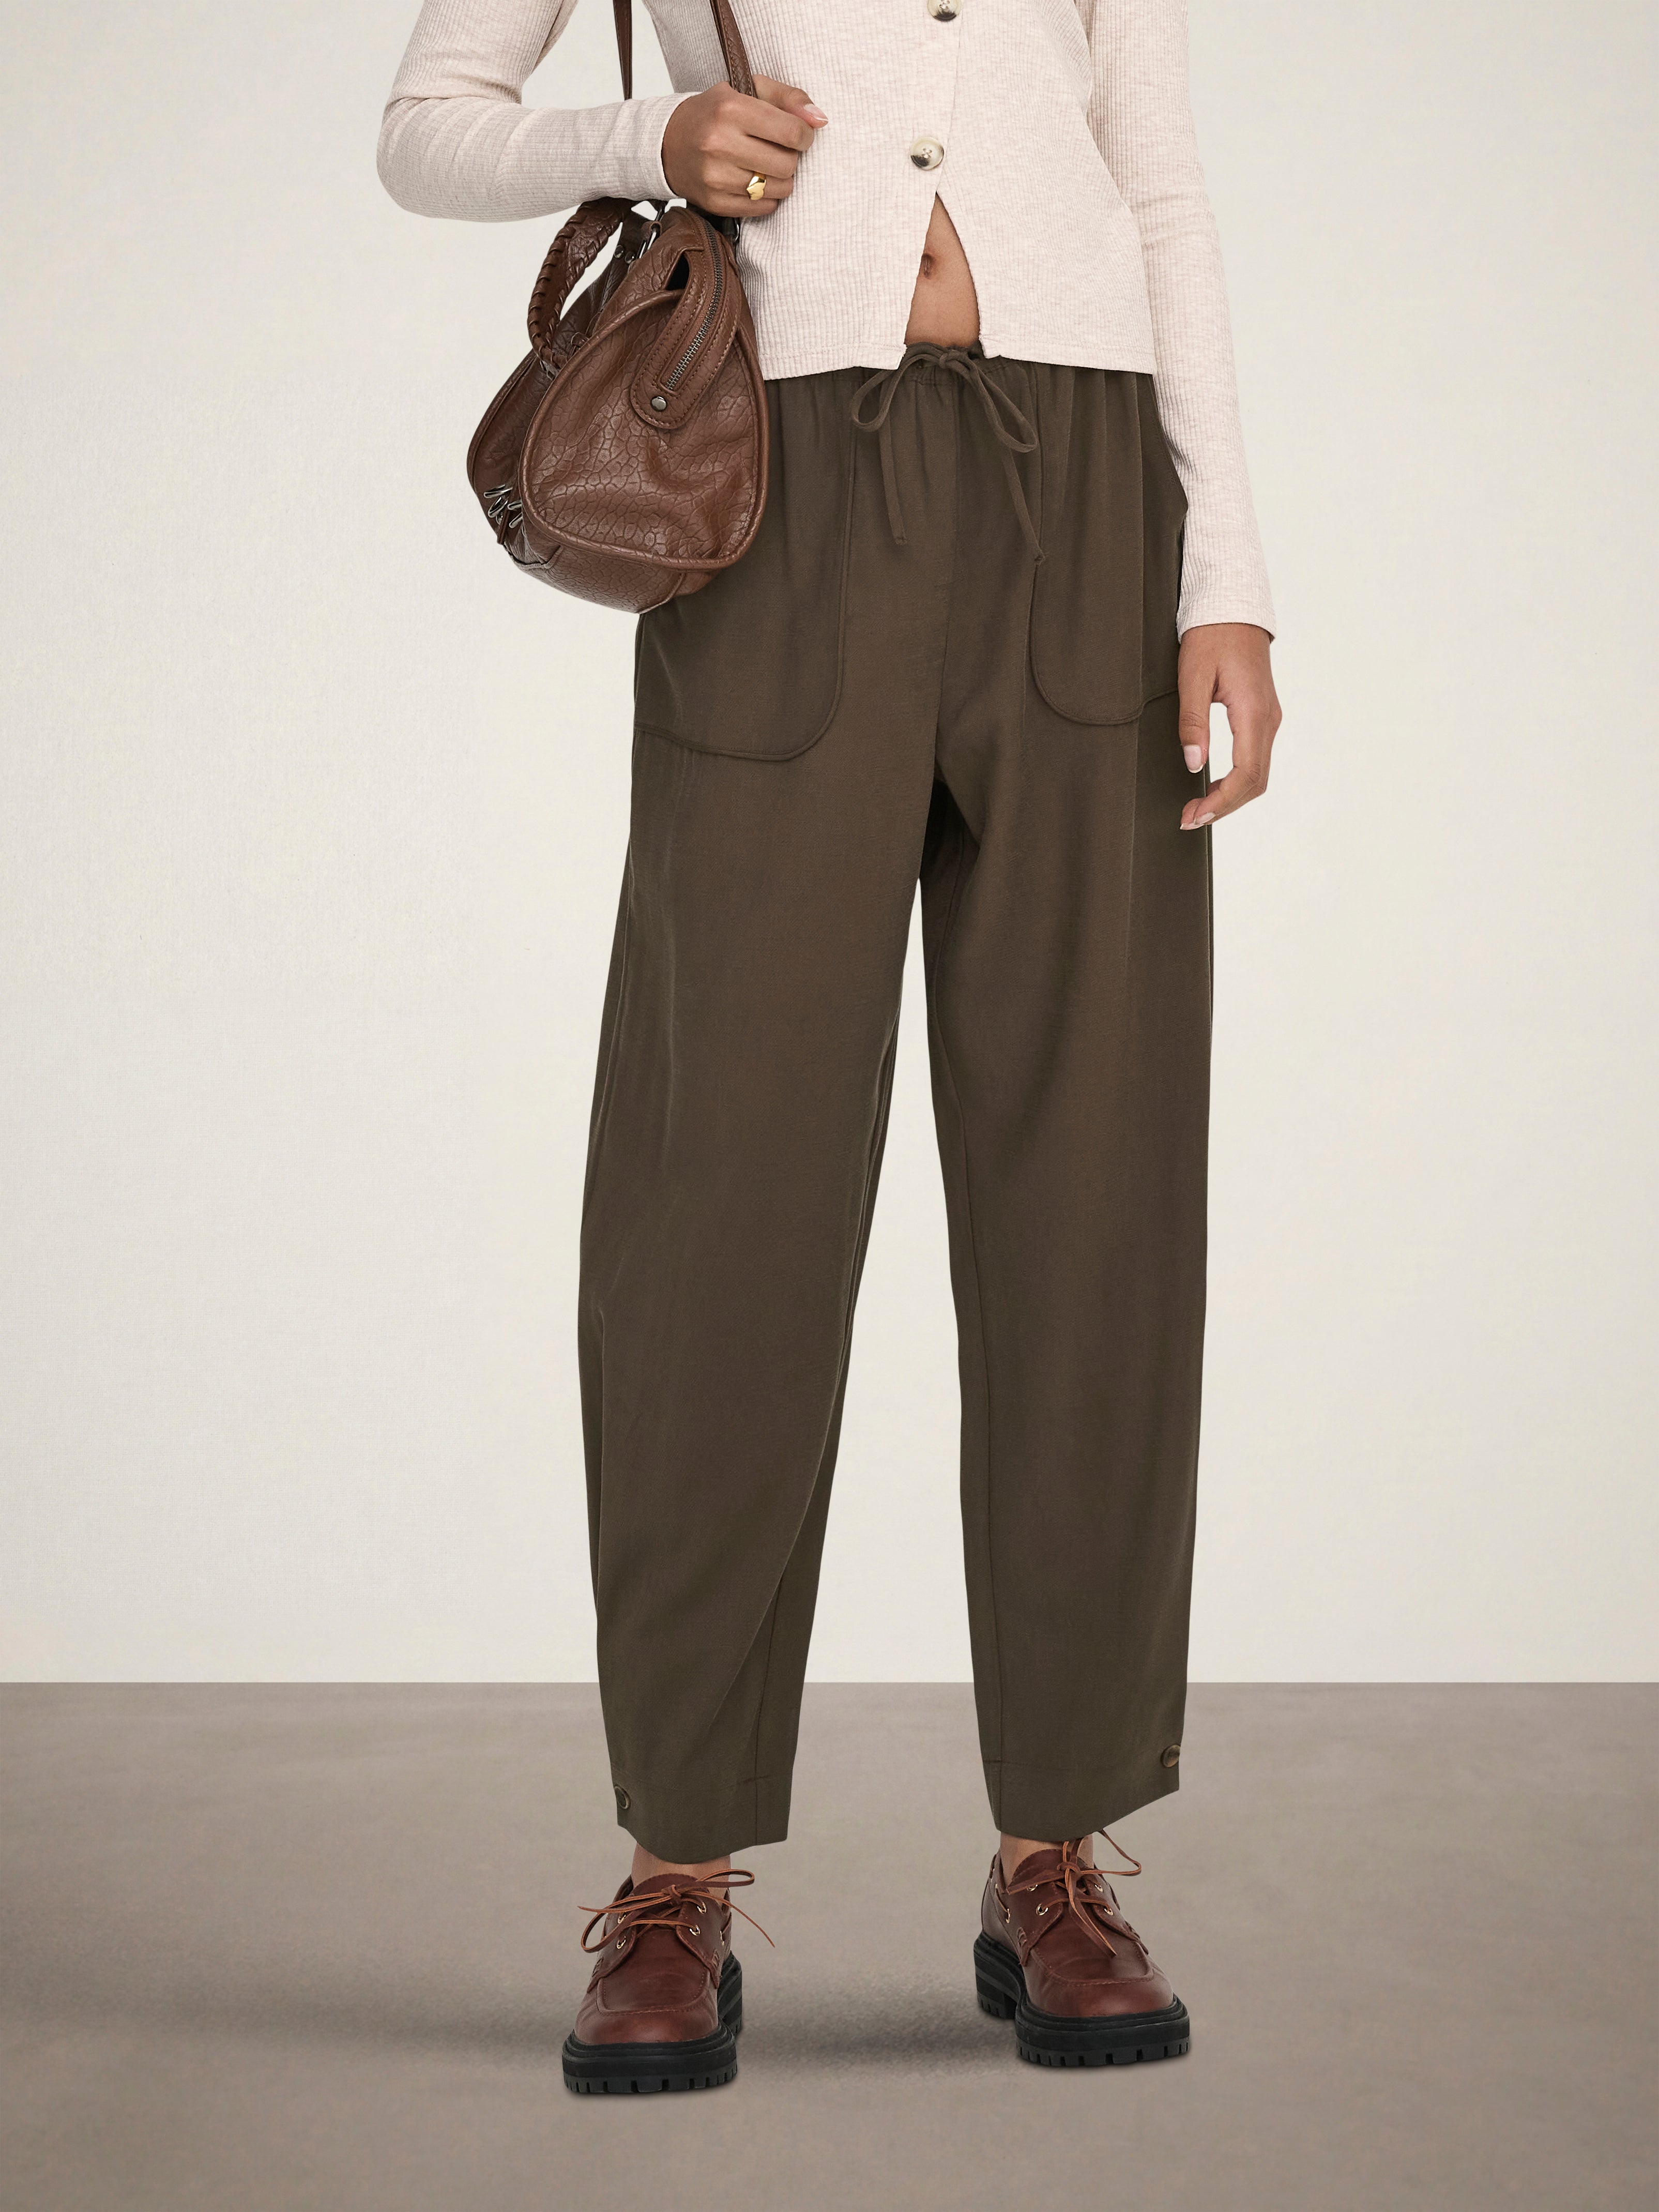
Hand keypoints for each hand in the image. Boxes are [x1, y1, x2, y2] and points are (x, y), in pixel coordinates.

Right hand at [661, 76, 825, 218]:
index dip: (804, 135)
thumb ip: (788, 98)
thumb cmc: (714, 113)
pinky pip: (762, 208)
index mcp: (731, 109)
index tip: (798, 134)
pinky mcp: (715, 202)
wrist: (667, 143)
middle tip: (778, 149)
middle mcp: (720, 143)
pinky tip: (753, 181)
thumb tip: (820, 119)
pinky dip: (766, 196)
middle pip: (787, 163)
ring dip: (780, 179)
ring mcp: (716, 176)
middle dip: (791, 157)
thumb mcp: (748, 90)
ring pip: (778, 188)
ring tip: (765, 165)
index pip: (791, 131)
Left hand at [1176, 623, 1280, 828]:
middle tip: (1189, 819)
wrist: (1233, 609)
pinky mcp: (1262, 716)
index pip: (1246, 773)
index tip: (1195, 815)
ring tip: (1198, 808)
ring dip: (1230, 796)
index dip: (1222, 801)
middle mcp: (1268, 719)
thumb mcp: (1192, 675)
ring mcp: (1268, 718)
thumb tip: (1194, 763)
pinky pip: (1255, 759)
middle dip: (1224, 806)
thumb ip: (1192, 721)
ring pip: (1257, 773)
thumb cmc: (1211, 636)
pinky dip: (1236, 781)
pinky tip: (1213, 787)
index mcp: (1253, 711)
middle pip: (1255, 781)